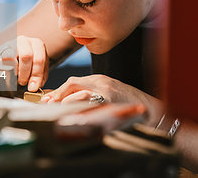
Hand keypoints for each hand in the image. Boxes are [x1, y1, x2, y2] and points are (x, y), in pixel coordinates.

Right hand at [0, 36, 48, 91]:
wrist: (14, 53)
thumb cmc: (28, 61)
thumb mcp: (37, 67)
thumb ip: (39, 76)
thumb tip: (34, 86)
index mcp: (37, 44)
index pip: (39, 59)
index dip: (36, 75)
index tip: (33, 86)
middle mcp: (24, 41)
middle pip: (26, 56)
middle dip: (25, 74)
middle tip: (23, 82)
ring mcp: (11, 43)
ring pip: (12, 57)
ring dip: (15, 71)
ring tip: (18, 76)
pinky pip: (1, 61)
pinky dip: (6, 69)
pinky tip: (11, 72)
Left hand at [41, 74, 163, 124]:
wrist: (150, 109)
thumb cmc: (127, 103)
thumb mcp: (108, 93)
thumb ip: (90, 94)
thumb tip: (65, 101)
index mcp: (100, 80)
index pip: (73, 82)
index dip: (58, 91)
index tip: (47, 99)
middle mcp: (102, 83)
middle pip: (73, 83)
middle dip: (58, 95)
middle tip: (48, 104)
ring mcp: (108, 93)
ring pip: (80, 94)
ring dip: (66, 104)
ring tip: (58, 112)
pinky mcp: (112, 103)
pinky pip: (91, 105)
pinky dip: (80, 110)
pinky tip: (74, 117)